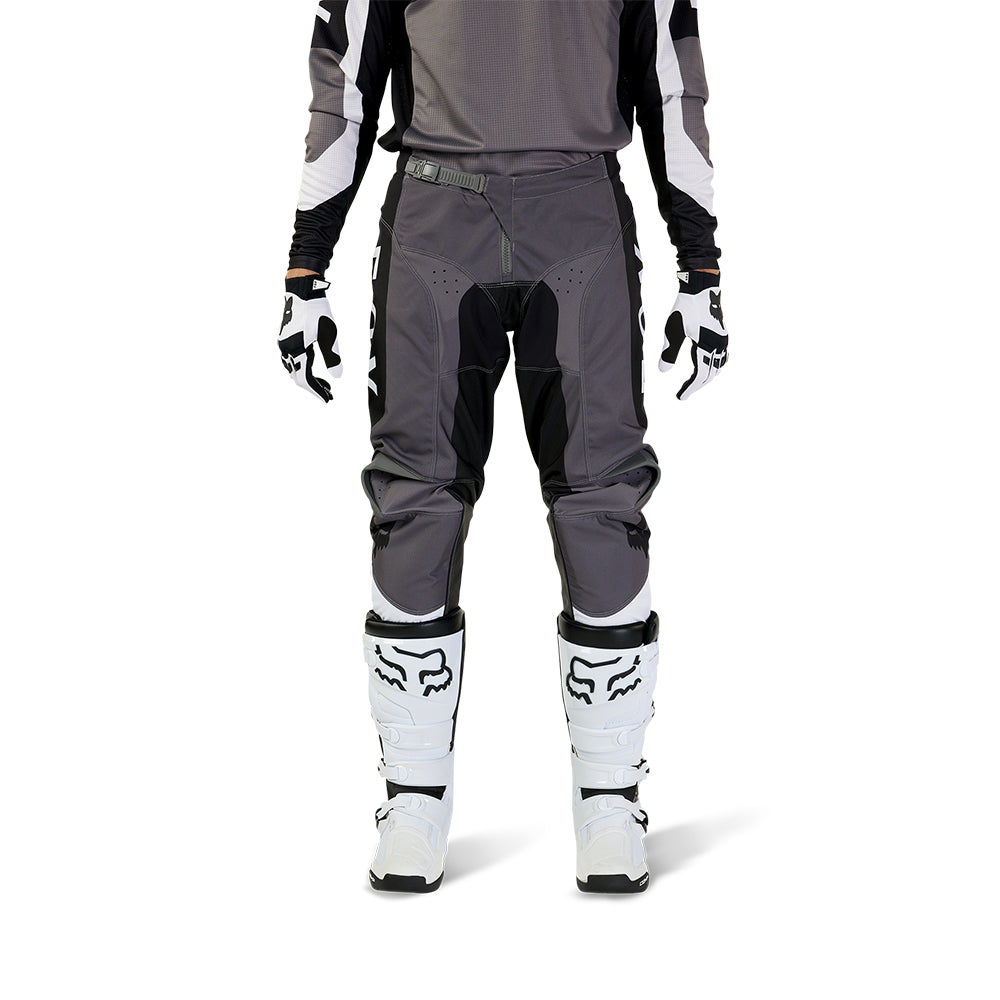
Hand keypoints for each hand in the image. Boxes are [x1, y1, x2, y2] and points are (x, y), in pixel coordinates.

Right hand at [278, 275, 341, 402]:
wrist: (303, 291)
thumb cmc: (318, 311)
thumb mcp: (330, 335)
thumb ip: (332, 357)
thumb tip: (337, 377)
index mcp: (296, 349)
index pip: (305, 378)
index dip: (317, 391)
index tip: (327, 400)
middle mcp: (286, 349)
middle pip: (298, 377)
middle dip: (314, 388)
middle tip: (329, 395)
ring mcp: (284, 344)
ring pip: (294, 369)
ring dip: (308, 379)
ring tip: (325, 384)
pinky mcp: (285, 339)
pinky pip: (292, 360)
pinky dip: (303, 368)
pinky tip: (314, 369)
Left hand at [658, 270, 727, 400]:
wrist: (701, 287)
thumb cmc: (685, 308)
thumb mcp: (673, 331)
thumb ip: (669, 352)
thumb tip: (663, 371)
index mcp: (706, 346)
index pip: (700, 375)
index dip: (690, 388)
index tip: (680, 397)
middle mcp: (718, 345)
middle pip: (710, 373)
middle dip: (696, 385)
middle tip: (683, 393)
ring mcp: (722, 339)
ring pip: (717, 366)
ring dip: (706, 376)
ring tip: (693, 382)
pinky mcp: (722, 334)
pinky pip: (721, 356)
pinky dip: (713, 365)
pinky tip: (705, 364)